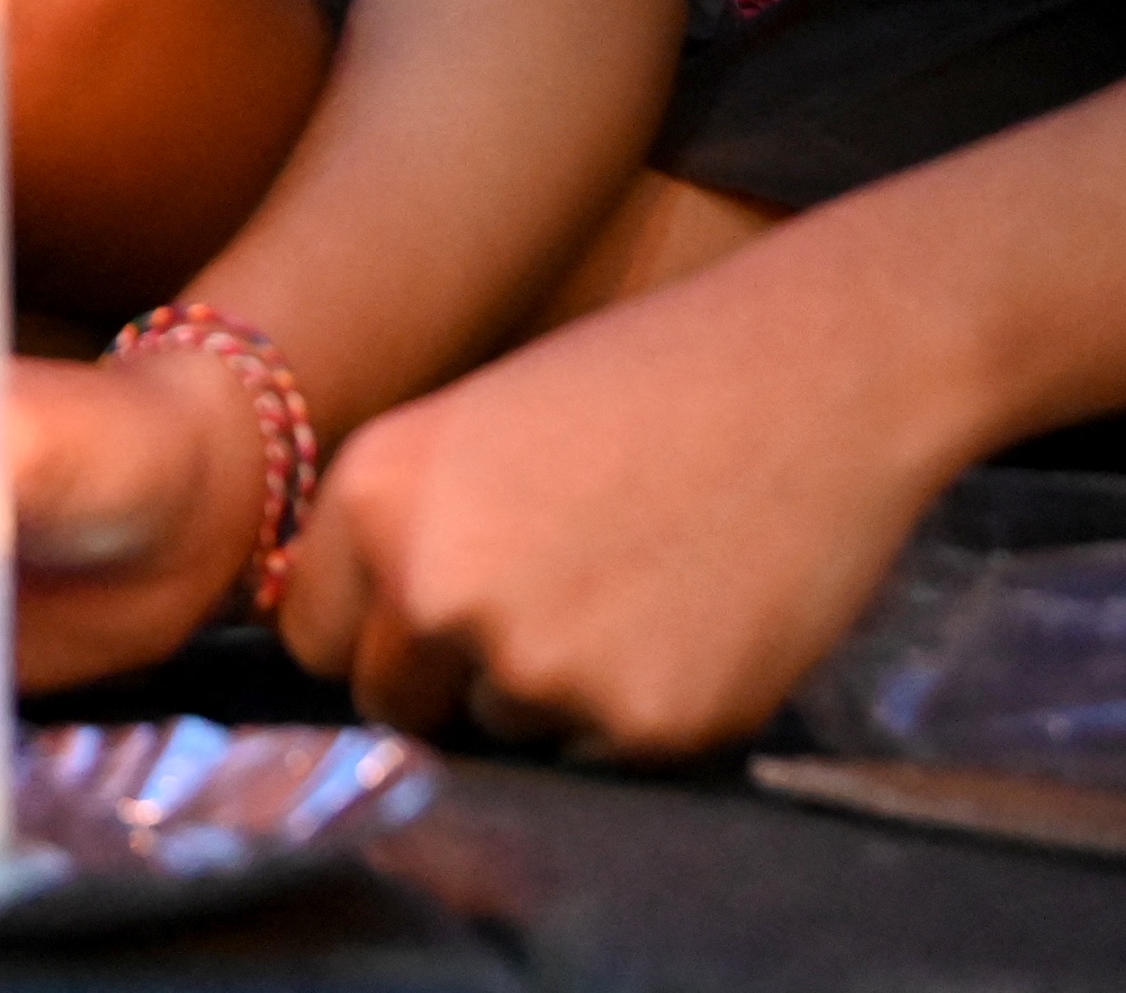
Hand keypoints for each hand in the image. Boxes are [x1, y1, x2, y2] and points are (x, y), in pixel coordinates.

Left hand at [280, 251, 971, 758]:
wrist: (809, 377)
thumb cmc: (643, 386)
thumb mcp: (474, 432)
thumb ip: (405, 536)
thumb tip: (358, 642)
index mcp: (374, 499)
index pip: (315, 640)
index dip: (376, 631)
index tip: (423, 612)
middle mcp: (433, 591)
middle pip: (397, 704)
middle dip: (452, 676)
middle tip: (547, 598)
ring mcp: (536, 666)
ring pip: (509, 723)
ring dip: (555, 684)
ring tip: (634, 579)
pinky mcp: (642, 723)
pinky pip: (605, 749)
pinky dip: (643, 701)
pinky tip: (690, 613)